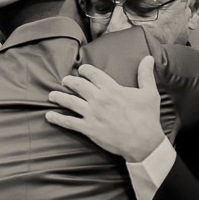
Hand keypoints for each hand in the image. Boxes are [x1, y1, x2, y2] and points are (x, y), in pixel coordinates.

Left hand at [46, 56, 164, 161]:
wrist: (143, 142)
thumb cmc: (147, 117)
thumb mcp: (149, 93)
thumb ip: (145, 74)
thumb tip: (148, 58)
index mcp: (112, 88)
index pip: (93, 74)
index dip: (85, 70)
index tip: (81, 70)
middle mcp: (98, 99)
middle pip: (78, 85)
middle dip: (69, 81)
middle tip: (64, 80)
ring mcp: (92, 114)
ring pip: (70, 102)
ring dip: (59, 97)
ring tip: (52, 95)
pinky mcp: (88, 128)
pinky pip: (68, 122)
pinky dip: (57, 119)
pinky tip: (49, 116)